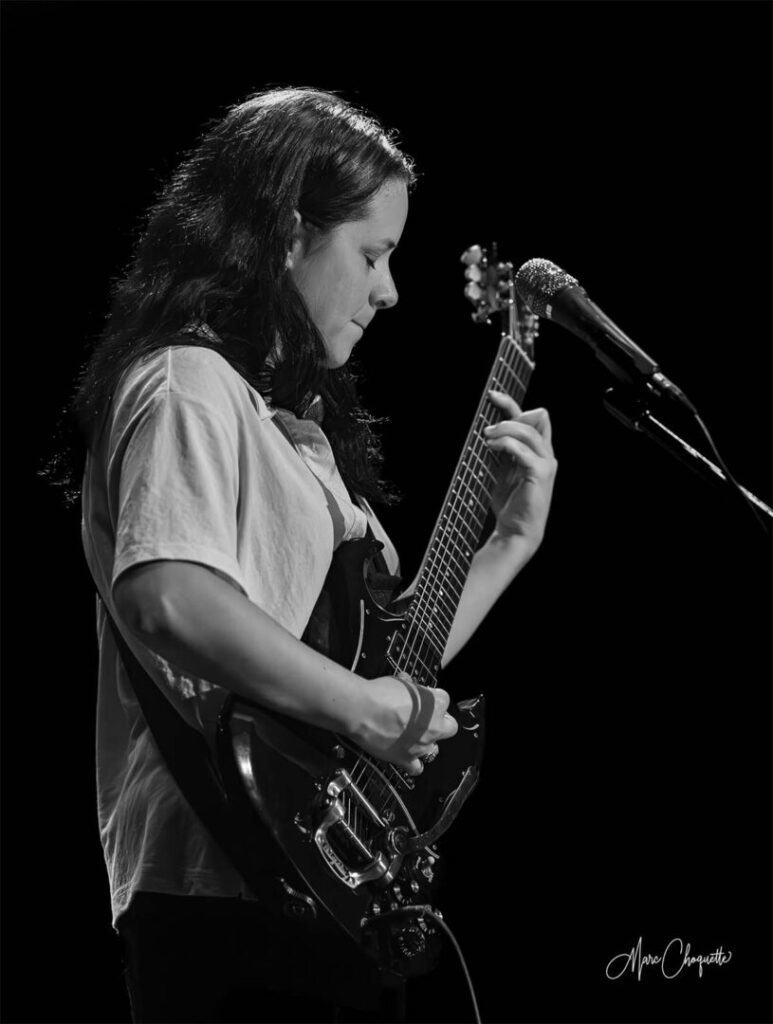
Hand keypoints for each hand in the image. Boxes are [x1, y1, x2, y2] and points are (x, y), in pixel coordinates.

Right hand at [352, 671, 458, 775]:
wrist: (361, 710)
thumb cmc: (379, 693)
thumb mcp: (401, 683)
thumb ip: (412, 689)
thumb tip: (410, 689)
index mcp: (435, 704)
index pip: (445, 700)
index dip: (434, 698)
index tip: (425, 698)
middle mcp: (433, 726)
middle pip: (450, 726)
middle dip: (440, 722)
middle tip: (426, 718)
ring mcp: (421, 745)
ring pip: (435, 748)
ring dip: (426, 741)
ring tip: (412, 735)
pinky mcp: (406, 758)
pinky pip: (417, 768)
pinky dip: (414, 763)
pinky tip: (408, 755)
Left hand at [484, 390, 557, 549]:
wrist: (515, 531)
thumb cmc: (510, 503)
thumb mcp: (504, 469)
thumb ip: (503, 449)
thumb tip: (489, 427)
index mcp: (539, 451)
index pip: (534, 417)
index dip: (512, 403)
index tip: (493, 396)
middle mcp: (546, 454)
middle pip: (538, 417)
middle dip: (511, 416)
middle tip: (488, 429)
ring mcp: (546, 464)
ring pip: (530, 431)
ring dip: (505, 430)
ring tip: (487, 439)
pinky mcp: (540, 475)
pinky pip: (524, 450)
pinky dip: (506, 444)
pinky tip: (491, 447)